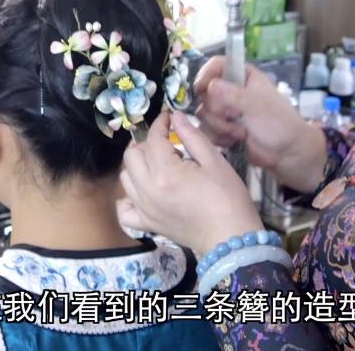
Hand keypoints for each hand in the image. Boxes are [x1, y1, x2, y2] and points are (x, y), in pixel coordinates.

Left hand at [118, 111, 262, 254]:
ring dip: (138, 166)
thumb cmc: (228, 198)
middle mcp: (148, 191)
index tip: (168, 118)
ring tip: (159, 165)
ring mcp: (144, 209)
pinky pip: (124, 210)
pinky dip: (128, 198)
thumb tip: (175, 117)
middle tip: (165, 143)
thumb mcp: (214, 161)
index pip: (153, 140)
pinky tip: (143, 192)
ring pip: (125, 178)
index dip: (160, 124)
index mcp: (165, 173)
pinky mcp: (147, 224)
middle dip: (146, 143)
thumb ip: (192, 136)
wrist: (230, 238)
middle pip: (132, 156)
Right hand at [194, 57, 327, 192]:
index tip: (202, 88)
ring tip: (240, 133)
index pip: (216, 65)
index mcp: (243, 76)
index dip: (206, 74)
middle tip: (234, 116)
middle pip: (205, 92)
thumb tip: (210, 86)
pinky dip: (218, 137)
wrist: (287, 153)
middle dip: (217, 109)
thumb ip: (233, 94)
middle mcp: (232, 91)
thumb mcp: (257, 105)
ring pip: (204, 113)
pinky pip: (206, 130)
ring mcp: (226, 111)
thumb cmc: (279, 123)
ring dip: (219, 126)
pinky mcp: (223, 129)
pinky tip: (233, 141)